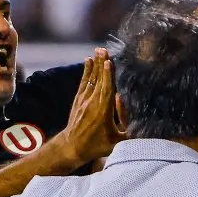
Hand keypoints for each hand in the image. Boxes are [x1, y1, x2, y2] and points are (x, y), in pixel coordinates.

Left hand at [63, 50, 125, 164]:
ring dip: (95, 64)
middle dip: (101, 64)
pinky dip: (87, 71)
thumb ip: (124, 121)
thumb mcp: (117, 139)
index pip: (107, 89)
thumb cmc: (98, 145)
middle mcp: (93, 103)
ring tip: (99, 51)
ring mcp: (84, 101)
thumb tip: (122, 99)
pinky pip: (84, 82)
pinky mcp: (78, 101)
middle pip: (99, 80)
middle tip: (104, 49)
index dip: (108, 75)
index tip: (109, 62)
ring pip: (91, 79)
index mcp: (104, 112)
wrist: (72, 147)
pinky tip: (89, 61)